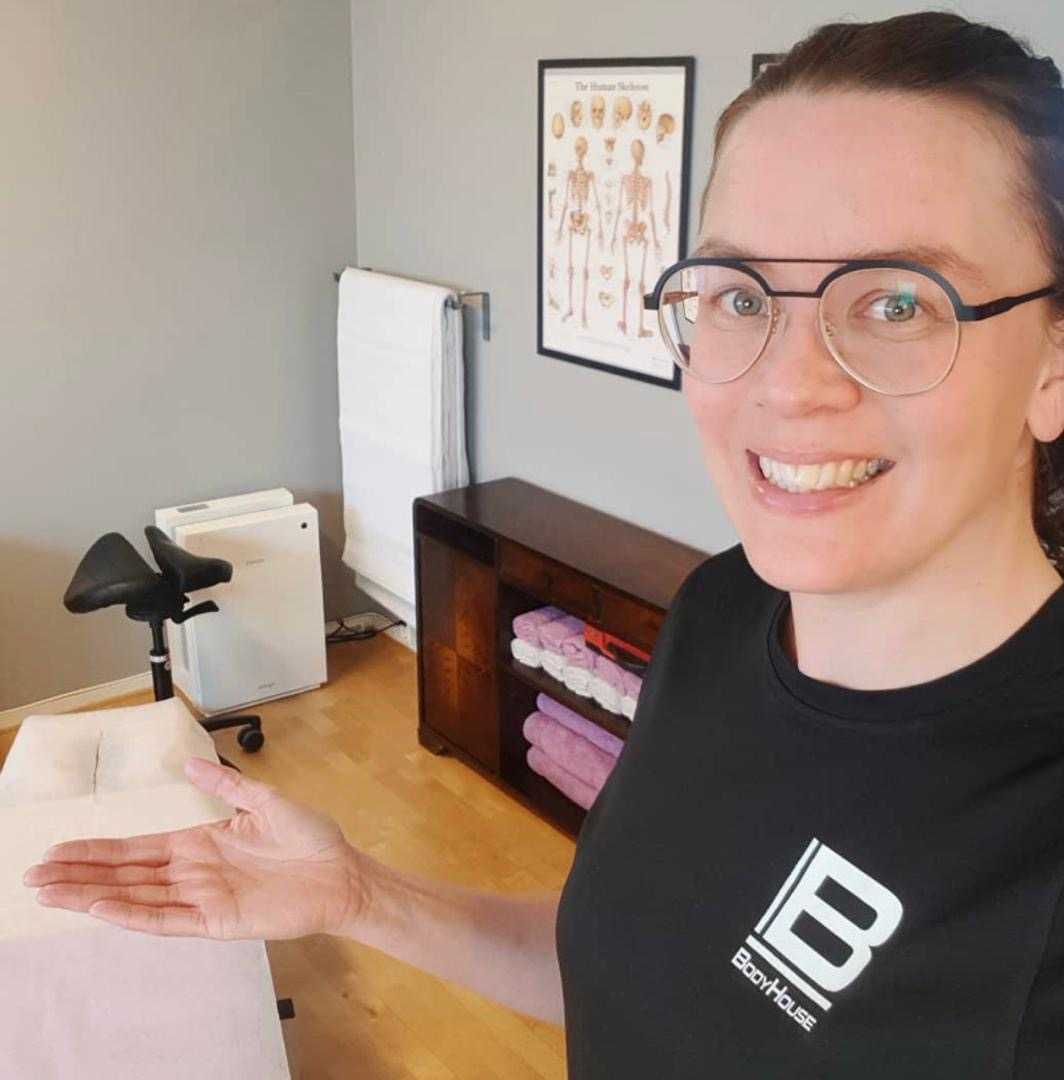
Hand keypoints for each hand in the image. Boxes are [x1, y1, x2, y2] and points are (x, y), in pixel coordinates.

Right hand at [21, 757, 364, 940]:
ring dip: (93, 894)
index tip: (60, 848)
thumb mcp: (266, 801)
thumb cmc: (311, 839)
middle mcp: (194, 872)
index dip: (98, 849)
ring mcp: (202, 898)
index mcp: (200, 844)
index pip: (137, 848)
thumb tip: (191, 765)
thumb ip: (226, 785)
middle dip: (80, 873)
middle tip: (34, 872)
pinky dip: (132, 914)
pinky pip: (166, 920)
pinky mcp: (217, 921)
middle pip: (125, 874)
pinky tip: (101, 907)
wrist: (342, 872)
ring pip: (136, 898)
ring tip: (51, 891)